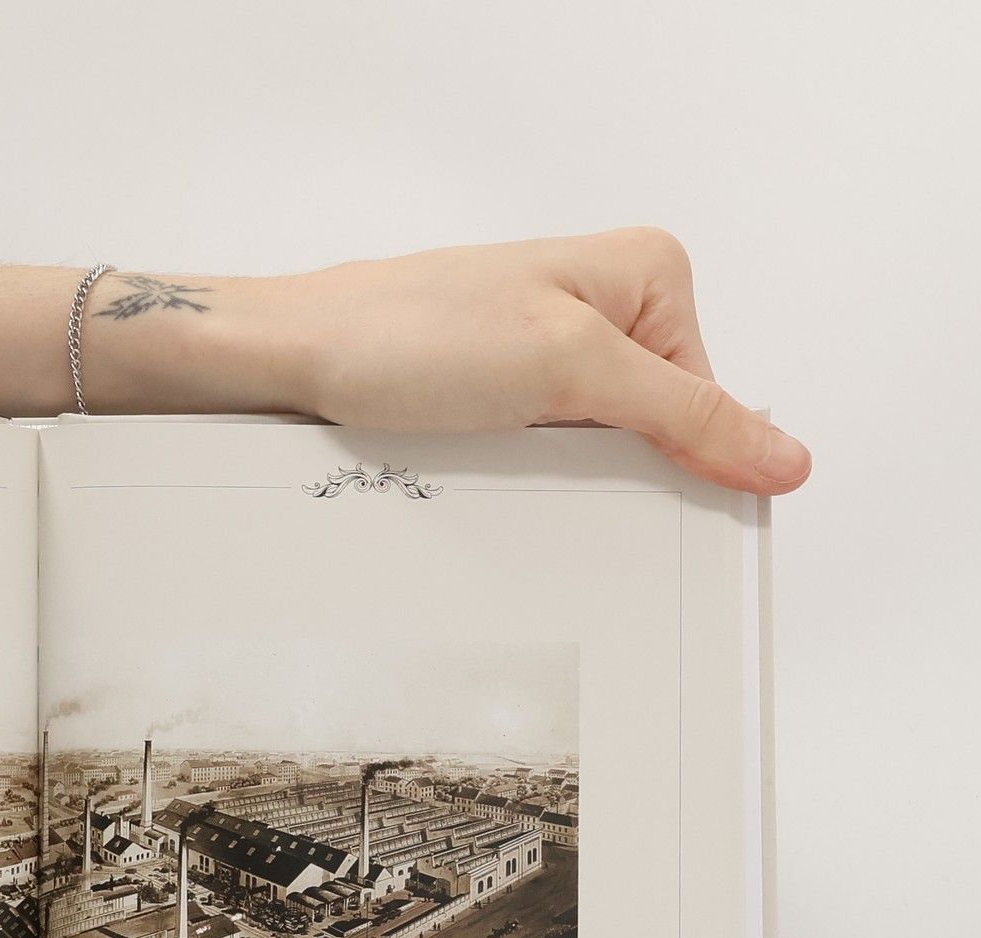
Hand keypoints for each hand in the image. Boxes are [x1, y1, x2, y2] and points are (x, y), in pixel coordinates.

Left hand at [275, 228, 808, 493]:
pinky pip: (544, 451)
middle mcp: (605, 302)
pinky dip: (523, 473)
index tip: (671, 520)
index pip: (710, 399)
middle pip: (654, 426)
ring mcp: (549, 347)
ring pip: (596, 447)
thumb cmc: (413, 334)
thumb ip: (685, 416)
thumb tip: (783, 457)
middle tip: (561, 478)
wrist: (299, 354)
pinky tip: (487, 471)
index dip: (690, 464)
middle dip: (617, 466)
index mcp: (650, 274)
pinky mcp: (502, 387)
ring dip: (561, 475)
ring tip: (509, 462)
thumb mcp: (573, 371)